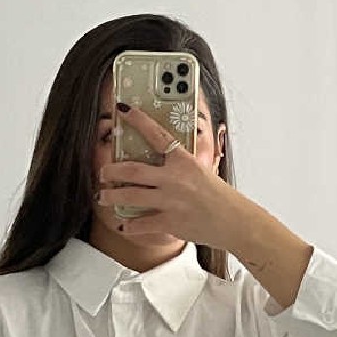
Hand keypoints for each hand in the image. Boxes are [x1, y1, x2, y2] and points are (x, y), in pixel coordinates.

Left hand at [97, 102, 240, 249]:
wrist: (233, 221)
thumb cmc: (219, 196)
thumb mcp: (204, 170)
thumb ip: (184, 161)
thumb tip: (169, 148)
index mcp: (184, 161)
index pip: (157, 135)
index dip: (138, 120)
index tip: (123, 110)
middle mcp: (174, 179)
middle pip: (133, 171)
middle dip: (112, 171)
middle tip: (103, 172)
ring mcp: (170, 201)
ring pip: (131, 197)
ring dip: (112, 197)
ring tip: (103, 197)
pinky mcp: (170, 222)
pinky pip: (141, 224)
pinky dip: (129, 226)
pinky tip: (122, 225)